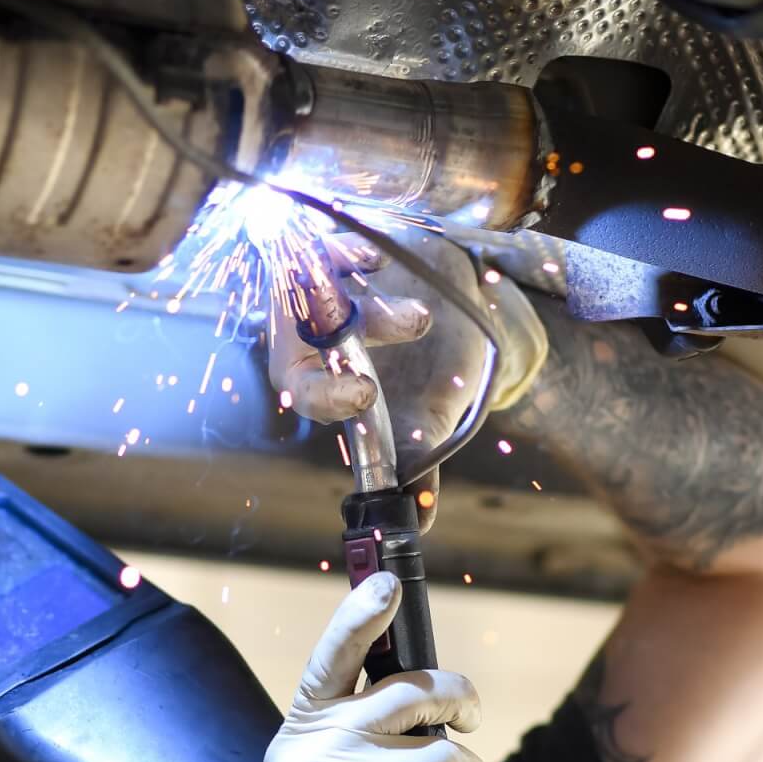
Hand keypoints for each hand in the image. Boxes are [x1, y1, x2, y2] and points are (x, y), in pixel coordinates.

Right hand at [261, 573, 493, 761]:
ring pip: (451, 752)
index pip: (329, 661)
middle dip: (460, 699)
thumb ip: (350, 737)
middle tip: (470, 718)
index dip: (360, 615)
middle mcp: (318, 757)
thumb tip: (414, 689)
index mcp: (298, 739)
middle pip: (413, 691)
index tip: (387, 584)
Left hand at [267, 231, 548, 530]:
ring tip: (420, 317)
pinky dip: (347, 253)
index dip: (329, 398)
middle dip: (339, 348)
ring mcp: (314, 288)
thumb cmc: (436, 357)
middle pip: (297, 340)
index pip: (307, 393)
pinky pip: (321, 244)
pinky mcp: (326, 244)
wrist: (465, 292)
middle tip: (389, 354)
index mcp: (324, 380)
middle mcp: (308, 336)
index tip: (366, 397)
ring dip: (370, 309)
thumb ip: (421, 456)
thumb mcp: (433, 409)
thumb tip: (420, 517)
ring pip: (315, 296)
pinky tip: (373, 262)